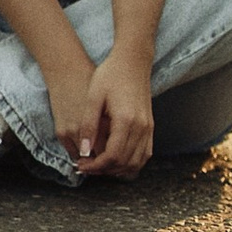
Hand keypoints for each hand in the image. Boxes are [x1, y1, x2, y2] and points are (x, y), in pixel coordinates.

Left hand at [52, 47, 155, 178]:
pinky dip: (130, 163)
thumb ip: (88, 125)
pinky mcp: (150, 126)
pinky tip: (115, 160)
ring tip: (99, 165)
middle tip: (86, 167)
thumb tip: (84, 152)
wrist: (132, 61)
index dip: (95, 166)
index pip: (112, 156)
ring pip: (136, 163)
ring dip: (117, 170)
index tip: (81, 165)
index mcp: (126, 120)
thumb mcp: (93, 97)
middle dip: (104, 170)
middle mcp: (141, 127)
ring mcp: (148, 128)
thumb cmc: (110, 75)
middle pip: (124, 163)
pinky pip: (145, 154)